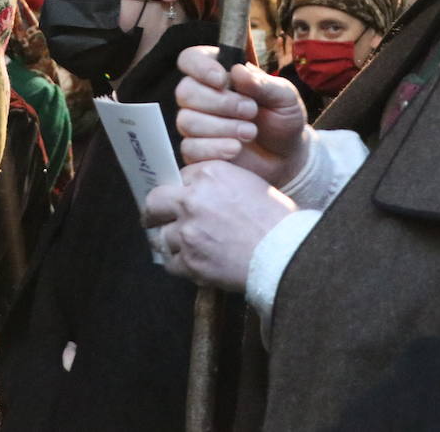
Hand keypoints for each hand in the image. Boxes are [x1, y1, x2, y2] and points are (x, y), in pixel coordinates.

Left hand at [143, 161, 296, 290]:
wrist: (284, 253)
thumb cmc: (276, 220)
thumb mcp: (250, 184)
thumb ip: (220, 186)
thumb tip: (203, 196)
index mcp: (210, 174)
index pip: (181, 177)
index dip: (183, 189)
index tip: (183, 199)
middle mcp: (193, 200)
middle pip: (155, 202)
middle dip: (155, 211)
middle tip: (156, 218)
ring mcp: (187, 232)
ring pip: (162, 237)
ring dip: (173, 242)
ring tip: (188, 247)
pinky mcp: (189, 261)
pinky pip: (170, 263)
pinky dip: (180, 264)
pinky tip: (195, 263)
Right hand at [175, 45, 310, 186]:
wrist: (286, 155)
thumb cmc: (282, 118)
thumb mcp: (284, 97)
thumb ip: (263, 83)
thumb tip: (237, 70)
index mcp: (218, 72)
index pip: (190, 59)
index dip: (200, 67)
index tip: (222, 80)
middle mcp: (201, 96)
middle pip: (185, 91)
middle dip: (220, 102)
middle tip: (251, 110)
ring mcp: (195, 124)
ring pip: (187, 121)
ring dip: (222, 127)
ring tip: (250, 132)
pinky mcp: (195, 151)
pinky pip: (190, 148)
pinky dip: (215, 149)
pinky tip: (236, 148)